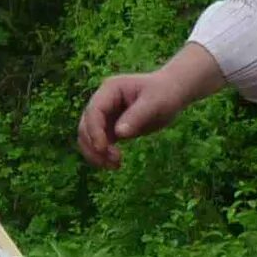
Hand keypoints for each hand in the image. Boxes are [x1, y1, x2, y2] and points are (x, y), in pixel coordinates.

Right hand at [76, 64, 202, 168]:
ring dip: (96, 154)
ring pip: (88, 137)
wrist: (171, 94)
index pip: (93, 111)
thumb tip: (119, 134)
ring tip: (115, 165)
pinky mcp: (110, 127)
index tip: (103, 149)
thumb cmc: (165, 93)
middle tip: (113, 161)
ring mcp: (105, 115)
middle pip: (85, 126)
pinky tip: (115, 164)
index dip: (94, 131)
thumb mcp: (155, 102)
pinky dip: (102, 155)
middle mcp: (102, 102)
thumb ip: (137, 116)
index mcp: (109, 90)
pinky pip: (99, 143)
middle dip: (94, 146)